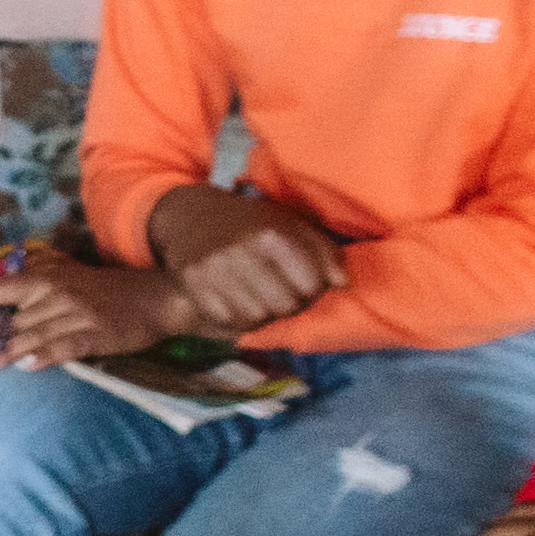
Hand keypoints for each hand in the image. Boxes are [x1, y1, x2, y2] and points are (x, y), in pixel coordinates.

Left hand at [0, 247, 179, 370]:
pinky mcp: (97, 333)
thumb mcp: (67, 283)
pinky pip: (65, 345)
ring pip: (31, 334)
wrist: (158, 296)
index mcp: (44, 278)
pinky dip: (45, 356)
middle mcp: (56, 292)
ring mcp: (77, 313)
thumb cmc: (107, 293)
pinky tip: (26, 368)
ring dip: (1, 353)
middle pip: (7, 319)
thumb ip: (33, 298)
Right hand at [148, 182, 346, 331]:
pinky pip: (228, 321)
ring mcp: (214, 270)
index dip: (313, 288)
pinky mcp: (194, 285)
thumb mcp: (291, 224)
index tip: (304, 281)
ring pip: (257, 318)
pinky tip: (235, 297)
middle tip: (280, 290)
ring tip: (257, 293)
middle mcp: (241, 252)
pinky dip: (236, 316)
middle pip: (285, 306)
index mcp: (272, 234)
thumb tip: (342, 284)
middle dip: (289, 303)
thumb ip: (324, 252)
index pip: (311, 285)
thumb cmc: (251, 222)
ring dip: (262, 312)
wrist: (191, 214)